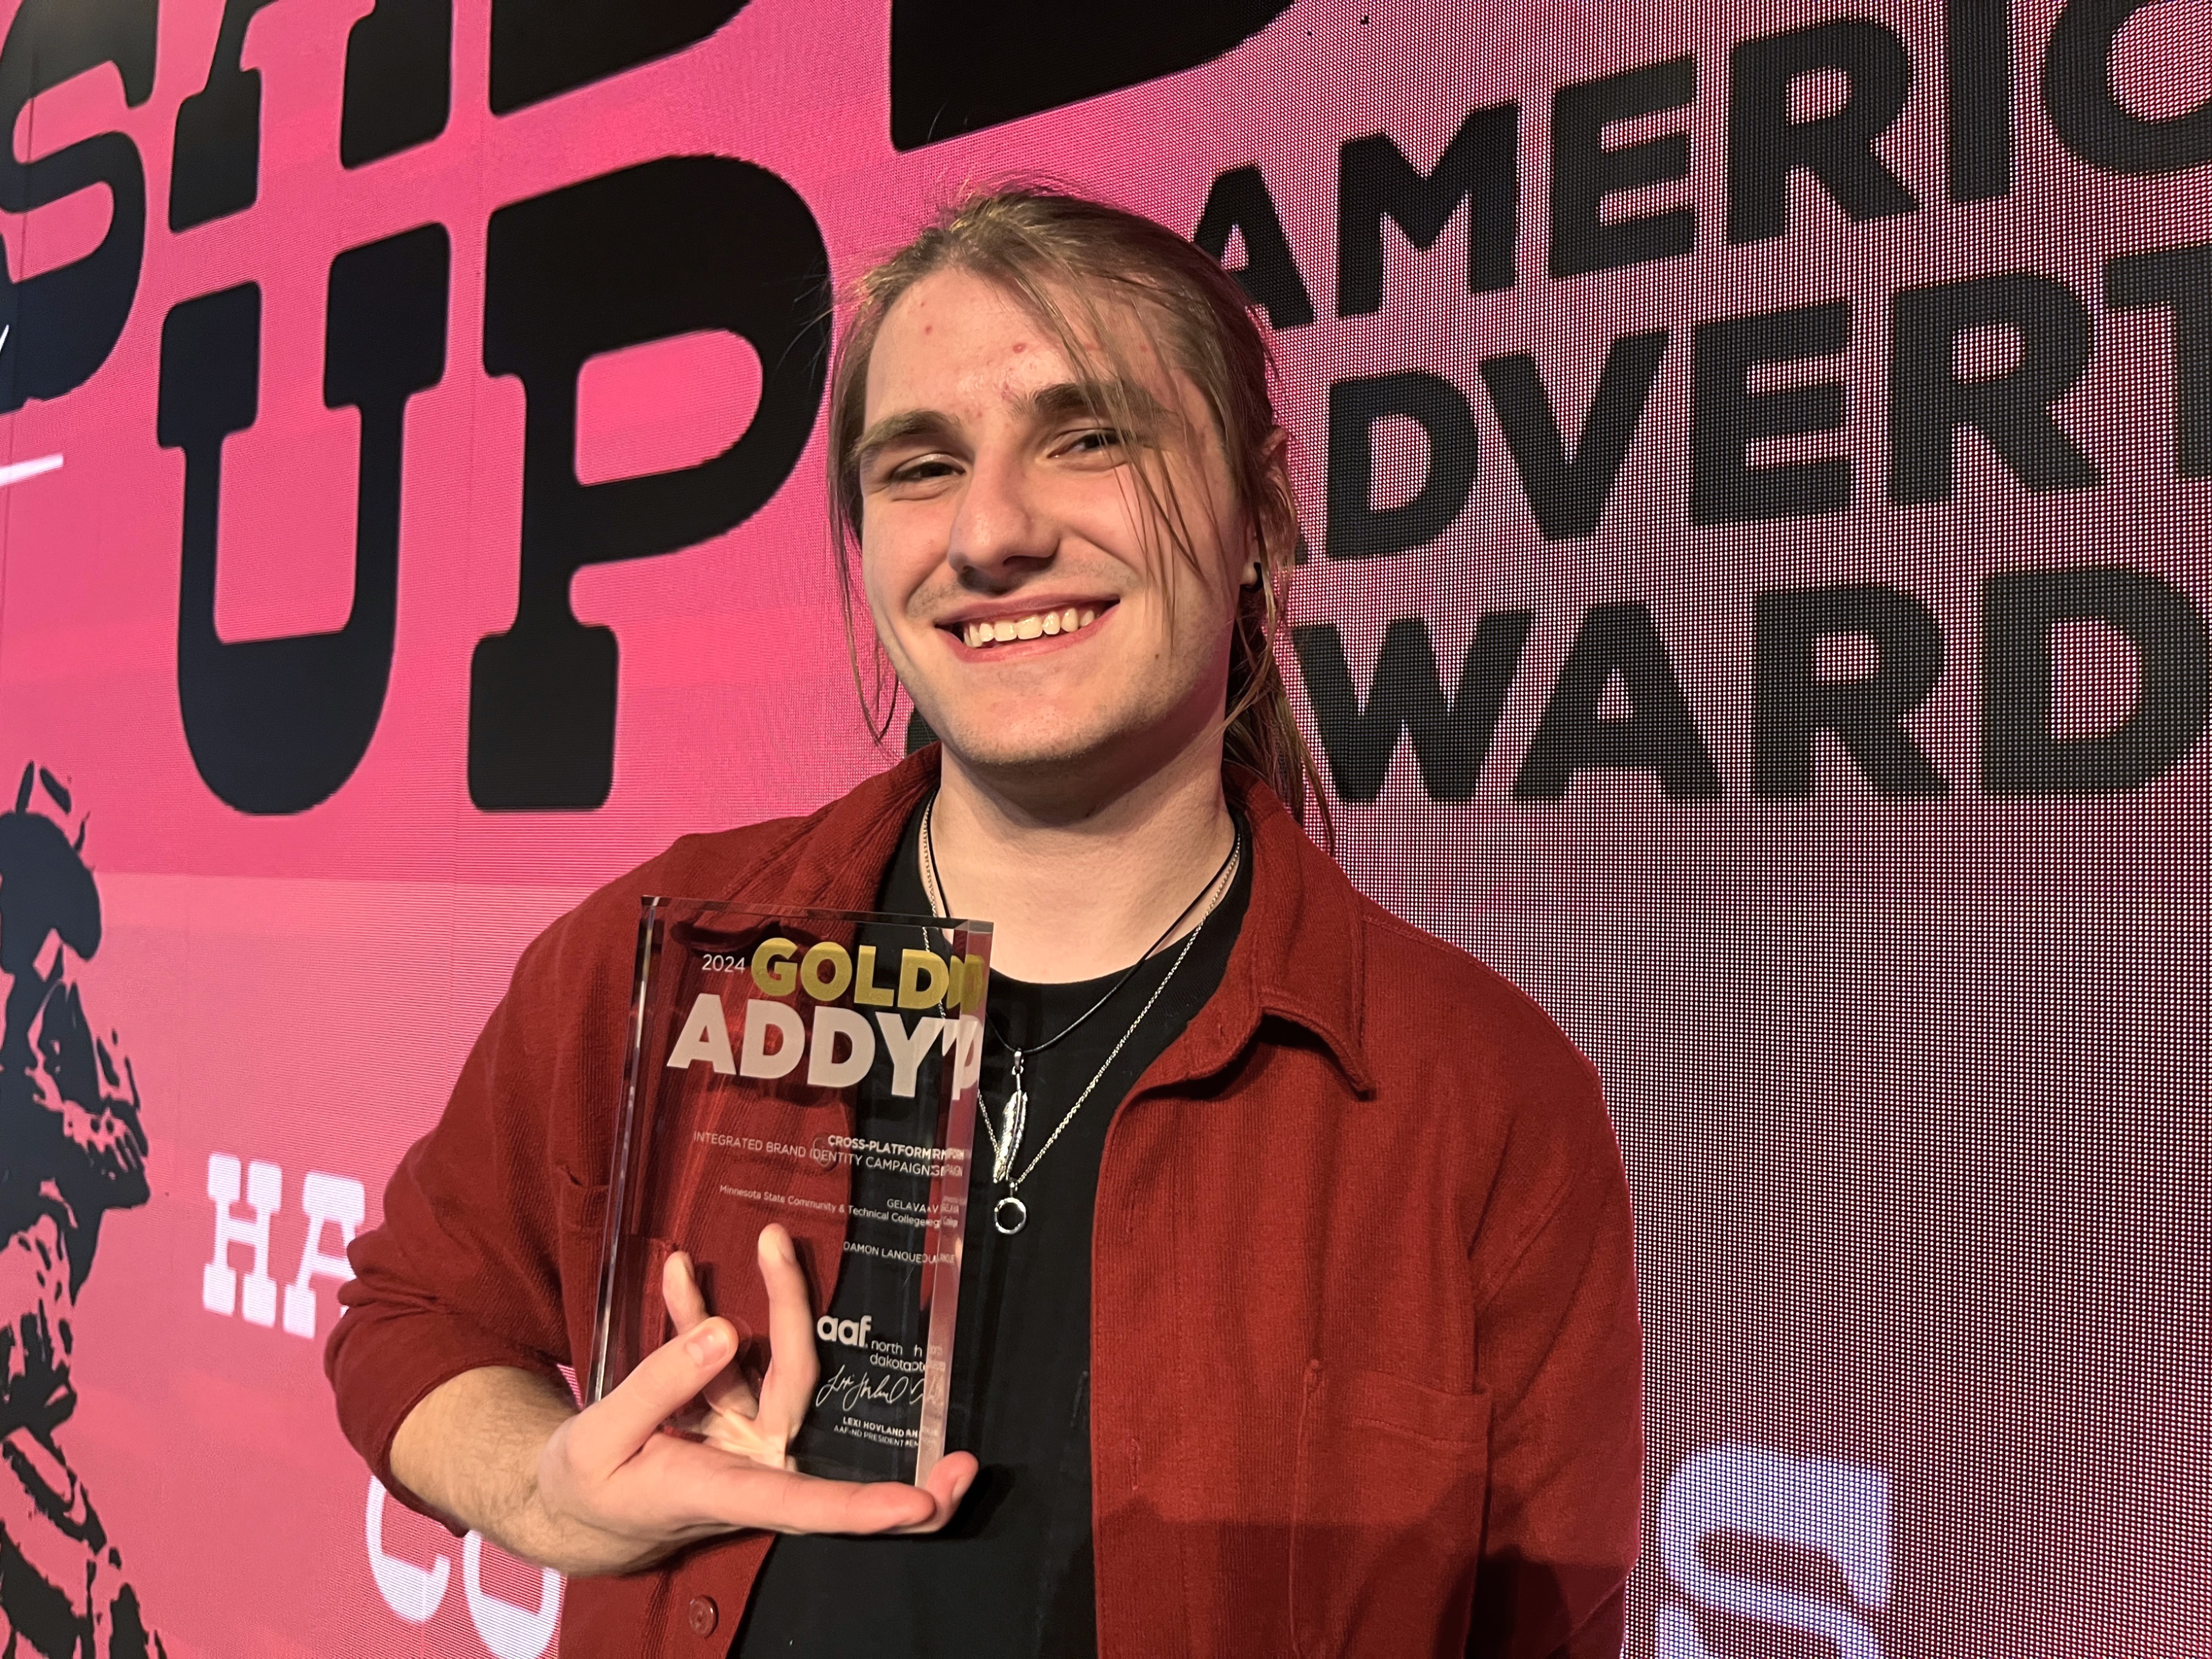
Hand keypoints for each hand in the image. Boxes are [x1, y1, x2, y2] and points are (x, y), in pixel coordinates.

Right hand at [528, 1223, 975, 1575]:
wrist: (573, 1504)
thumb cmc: (589, 1487)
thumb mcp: (599, 1443)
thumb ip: (657, 1386)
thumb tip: (723, 1331)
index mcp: (720, 1492)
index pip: (807, 1504)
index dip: (869, 1507)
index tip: (927, 1499)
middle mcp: (748, 1462)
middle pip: (802, 1391)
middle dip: (825, 1337)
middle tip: (884, 1355)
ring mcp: (742, 1434)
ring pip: (778, 1362)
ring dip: (778, 1298)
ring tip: (770, 1238)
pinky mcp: (726, 1410)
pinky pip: (724, 1354)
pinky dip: (697, 1312)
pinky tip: (684, 1273)